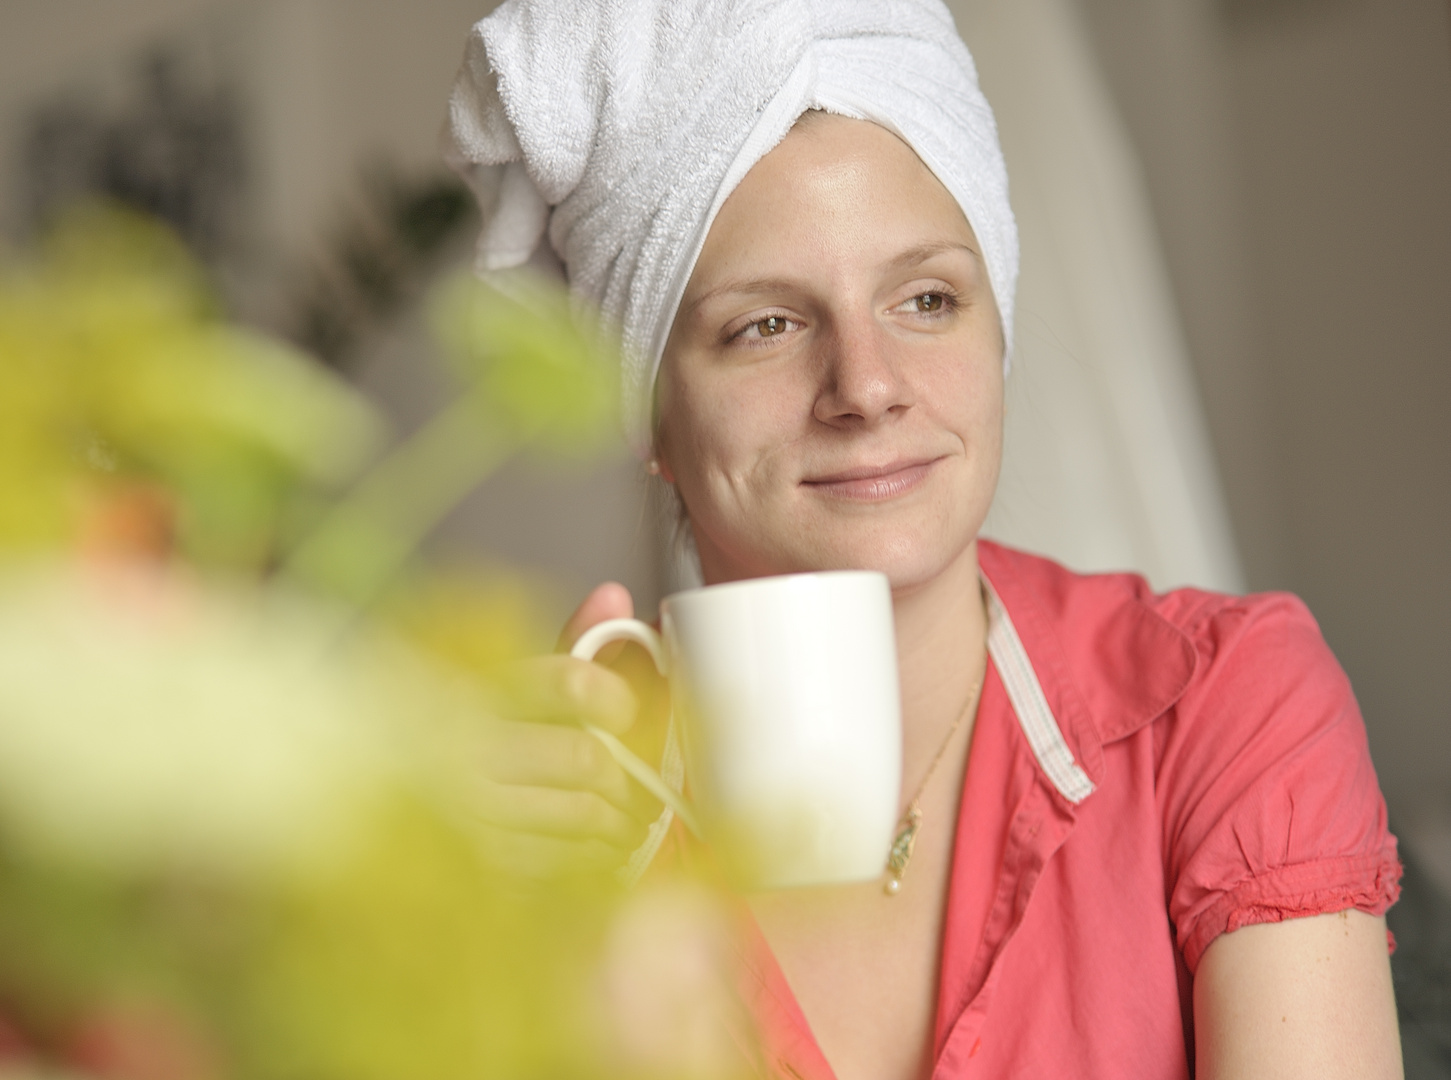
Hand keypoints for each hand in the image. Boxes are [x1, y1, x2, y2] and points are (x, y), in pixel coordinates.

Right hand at [474, 582, 666, 878]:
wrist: (370, 806)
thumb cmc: (454, 741)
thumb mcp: (500, 682)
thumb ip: (565, 642)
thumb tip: (614, 596)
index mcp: (475, 690)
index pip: (570, 683)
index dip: (618, 697)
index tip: (626, 715)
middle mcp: (465, 747)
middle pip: (585, 758)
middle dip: (627, 778)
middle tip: (640, 789)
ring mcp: (467, 811)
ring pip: (582, 813)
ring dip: (619, 822)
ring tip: (626, 823)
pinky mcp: (473, 867)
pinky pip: (561, 862)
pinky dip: (591, 858)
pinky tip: (591, 851)